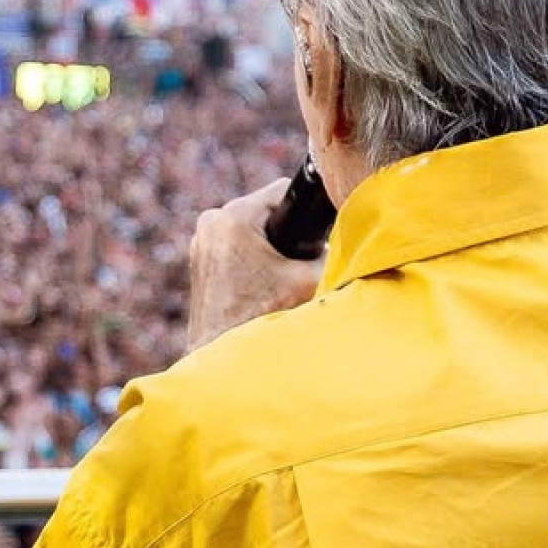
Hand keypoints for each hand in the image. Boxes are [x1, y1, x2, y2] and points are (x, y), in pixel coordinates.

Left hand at [187, 183, 323, 353]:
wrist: (223, 355)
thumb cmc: (260, 317)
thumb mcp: (308, 280)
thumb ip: (330, 254)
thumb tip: (349, 239)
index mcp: (235, 216)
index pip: (283, 191)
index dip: (304, 209)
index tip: (315, 230)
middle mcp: (212, 221)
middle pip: (265, 211)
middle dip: (284, 231)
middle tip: (295, 262)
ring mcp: (201, 239)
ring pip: (249, 228)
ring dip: (266, 245)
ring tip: (278, 274)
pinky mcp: (198, 258)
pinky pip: (233, 244)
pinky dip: (249, 256)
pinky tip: (260, 279)